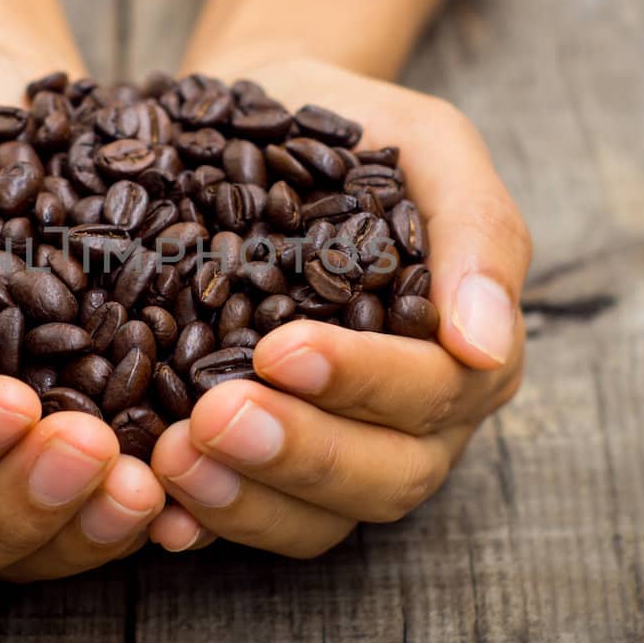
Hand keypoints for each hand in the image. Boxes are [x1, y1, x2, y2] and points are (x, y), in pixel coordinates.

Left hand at [147, 57, 529, 556]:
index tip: (281, 349)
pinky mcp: (266, 469)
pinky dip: (205, 523)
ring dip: (246, 500)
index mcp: (463, 352)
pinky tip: (156, 509)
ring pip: (318, 520)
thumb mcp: (428, 144)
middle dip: (299, 454)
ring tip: (172, 460)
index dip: (362, 382)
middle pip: (384, 477)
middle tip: (213, 418)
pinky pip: (249, 522)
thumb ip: (477, 229)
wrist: (257, 119)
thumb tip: (487, 344)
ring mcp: (340, 454)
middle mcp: (412, 421)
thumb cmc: (352, 131)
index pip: (433, 392)